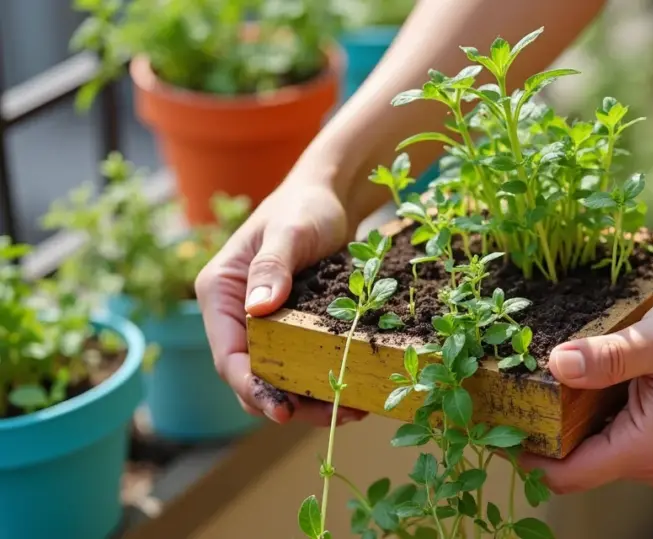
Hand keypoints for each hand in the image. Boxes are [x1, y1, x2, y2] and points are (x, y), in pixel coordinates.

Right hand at [195, 169, 367, 426]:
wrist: (330, 195)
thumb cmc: (305, 206)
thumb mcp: (291, 232)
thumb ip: (273, 266)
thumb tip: (258, 309)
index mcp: (220, 293)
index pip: (229, 355)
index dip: (253, 387)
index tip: (282, 412)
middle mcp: (236, 314)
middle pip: (253, 375)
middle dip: (287, 401)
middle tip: (332, 415)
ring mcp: (264, 323)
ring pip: (280, 375)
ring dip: (311, 397)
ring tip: (352, 409)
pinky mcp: (292, 326)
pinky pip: (303, 362)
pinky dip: (324, 379)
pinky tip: (356, 390)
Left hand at [520, 290, 652, 492]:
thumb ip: (608, 357)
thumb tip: (555, 365)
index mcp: (648, 448)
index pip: (568, 474)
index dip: (525, 456)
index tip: (489, 426)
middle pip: (577, 465)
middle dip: (540, 435)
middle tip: (505, 394)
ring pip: (594, 450)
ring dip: (566, 423)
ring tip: (535, 382)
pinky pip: (614, 438)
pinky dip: (590, 416)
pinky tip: (578, 381)